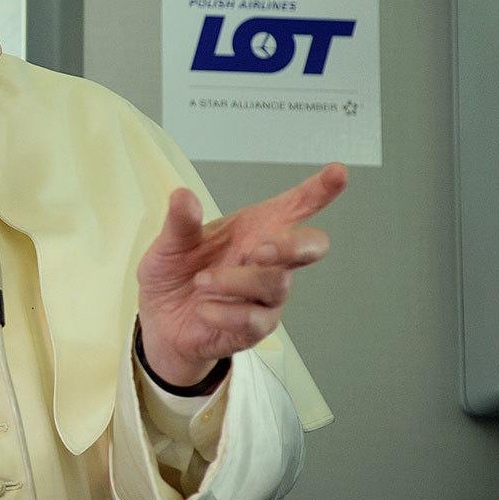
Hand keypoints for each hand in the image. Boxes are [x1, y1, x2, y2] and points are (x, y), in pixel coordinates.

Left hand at [137, 164, 347, 386]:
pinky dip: (223, 311)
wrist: (160, 323)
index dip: (320, 190)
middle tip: (259, 249)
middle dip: (293, 244)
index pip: (295, 206)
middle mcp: (268, 260)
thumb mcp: (169, 245)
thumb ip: (180, 222)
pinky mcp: (257, 327)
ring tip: (202, 282)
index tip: (338, 172)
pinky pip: (254, 319)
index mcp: (253, 230)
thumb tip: (183, 196)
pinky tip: (204, 309)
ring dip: (235, 281)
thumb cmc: (176, 275)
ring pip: (276, 284)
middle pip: (311, 247)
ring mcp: (266, 296)